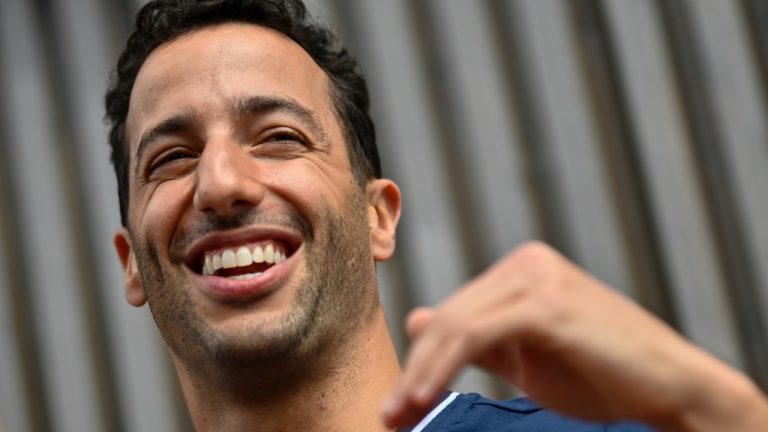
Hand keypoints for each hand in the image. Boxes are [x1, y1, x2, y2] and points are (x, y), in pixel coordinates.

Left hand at [382, 241, 767, 430]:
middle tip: (391, 416)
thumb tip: (417, 318)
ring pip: (454, 325)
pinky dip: (444, 368)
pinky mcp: (546, 303)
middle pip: (448, 317)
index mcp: (520, 271)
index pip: (454, 314)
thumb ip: (474, 338)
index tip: (399, 405)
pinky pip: (475, 335)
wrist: (670, 387)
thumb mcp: (524, 356)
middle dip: (415, 371)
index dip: (421, 359)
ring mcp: (536, 278)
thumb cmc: (602, 376)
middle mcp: (525, 263)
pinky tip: (427, 397)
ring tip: (401, 415)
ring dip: (421, 374)